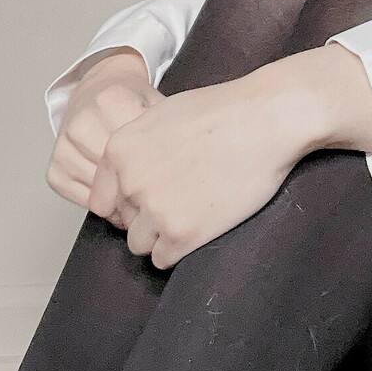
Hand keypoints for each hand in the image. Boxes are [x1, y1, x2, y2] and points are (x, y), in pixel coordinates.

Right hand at [47, 49, 161, 222]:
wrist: (98, 91)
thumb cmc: (130, 102)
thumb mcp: (155, 104)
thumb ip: (167, 130)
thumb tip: (187, 166)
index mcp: (113, 100)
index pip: (139, 149)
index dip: (158, 170)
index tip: (171, 180)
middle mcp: (83, 121)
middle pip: (120, 172)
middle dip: (141, 188)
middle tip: (159, 196)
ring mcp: (65, 146)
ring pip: (101, 190)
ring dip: (123, 201)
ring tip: (140, 196)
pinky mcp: (54, 168)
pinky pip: (82, 199)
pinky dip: (104, 204)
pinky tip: (118, 196)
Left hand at [86, 64, 315, 269]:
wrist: (267, 120)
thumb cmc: (225, 111)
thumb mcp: (163, 115)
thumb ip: (138, 148)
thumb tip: (131, 175)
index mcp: (119, 150)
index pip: (104, 198)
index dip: (130, 201)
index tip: (153, 197)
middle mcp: (129, 182)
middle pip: (126, 220)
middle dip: (149, 215)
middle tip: (184, 201)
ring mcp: (154, 209)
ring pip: (140, 244)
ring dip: (163, 236)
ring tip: (193, 216)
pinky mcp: (182, 233)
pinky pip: (163, 259)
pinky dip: (181, 249)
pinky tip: (202, 228)